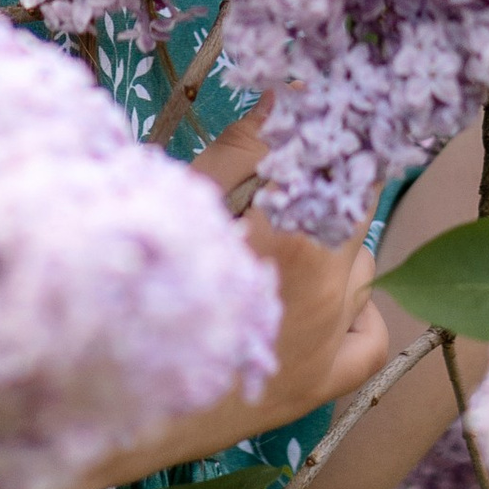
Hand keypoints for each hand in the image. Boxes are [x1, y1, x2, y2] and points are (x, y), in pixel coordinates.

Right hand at [52, 104, 388, 488]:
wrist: (116, 394)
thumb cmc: (138, 283)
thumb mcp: (185, 197)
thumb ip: (245, 144)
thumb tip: (287, 95)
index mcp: (297, 231)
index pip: (343, 161)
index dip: (323, 138)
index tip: (298, 125)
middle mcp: (329, 284)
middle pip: (354, 212)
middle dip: (322, 189)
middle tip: (277, 186)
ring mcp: (331, 340)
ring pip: (362, 268)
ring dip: (335, 247)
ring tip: (278, 244)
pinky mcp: (324, 384)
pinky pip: (371, 337)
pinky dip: (358, 313)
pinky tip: (326, 300)